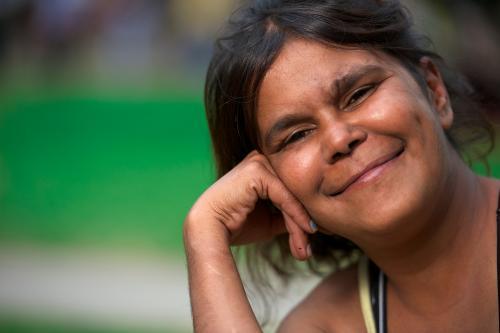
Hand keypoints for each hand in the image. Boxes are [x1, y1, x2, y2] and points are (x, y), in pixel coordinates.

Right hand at [184, 150, 314, 259]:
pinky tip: (305, 233)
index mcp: (265, 167)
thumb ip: (291, 214)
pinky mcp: (257, 171)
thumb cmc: (237, 225)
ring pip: (292, 195)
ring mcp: (259, 162)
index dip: (307, 212)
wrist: (210, 231)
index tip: (321, 233)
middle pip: (295, 192)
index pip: (294, 189)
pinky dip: (296, 216)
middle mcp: (263, 159)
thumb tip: (316, 221)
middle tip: (311, 248)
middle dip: (305, 222)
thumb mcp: (272, 220)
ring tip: (304, 250)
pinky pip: (285, 197)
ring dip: (300, 225)